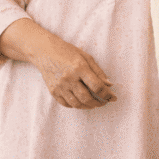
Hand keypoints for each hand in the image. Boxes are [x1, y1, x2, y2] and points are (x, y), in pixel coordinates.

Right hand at [0, 19, 116, 109]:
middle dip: (98, 103)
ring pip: (77, 104)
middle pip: (87, 98)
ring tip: (93, 104)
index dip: (107, 94)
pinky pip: (66, 104)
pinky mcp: (53, 91)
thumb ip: (98, 71)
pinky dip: (76, 105)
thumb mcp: (85, 57)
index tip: (113, 98)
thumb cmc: (67, 52)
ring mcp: (60, 86)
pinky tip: (80, 102)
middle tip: (104, 102)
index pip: (97, 86)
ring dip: (88, 106)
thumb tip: (109, 85)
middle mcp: (69, 78)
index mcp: (80, 68)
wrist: (45, 51)